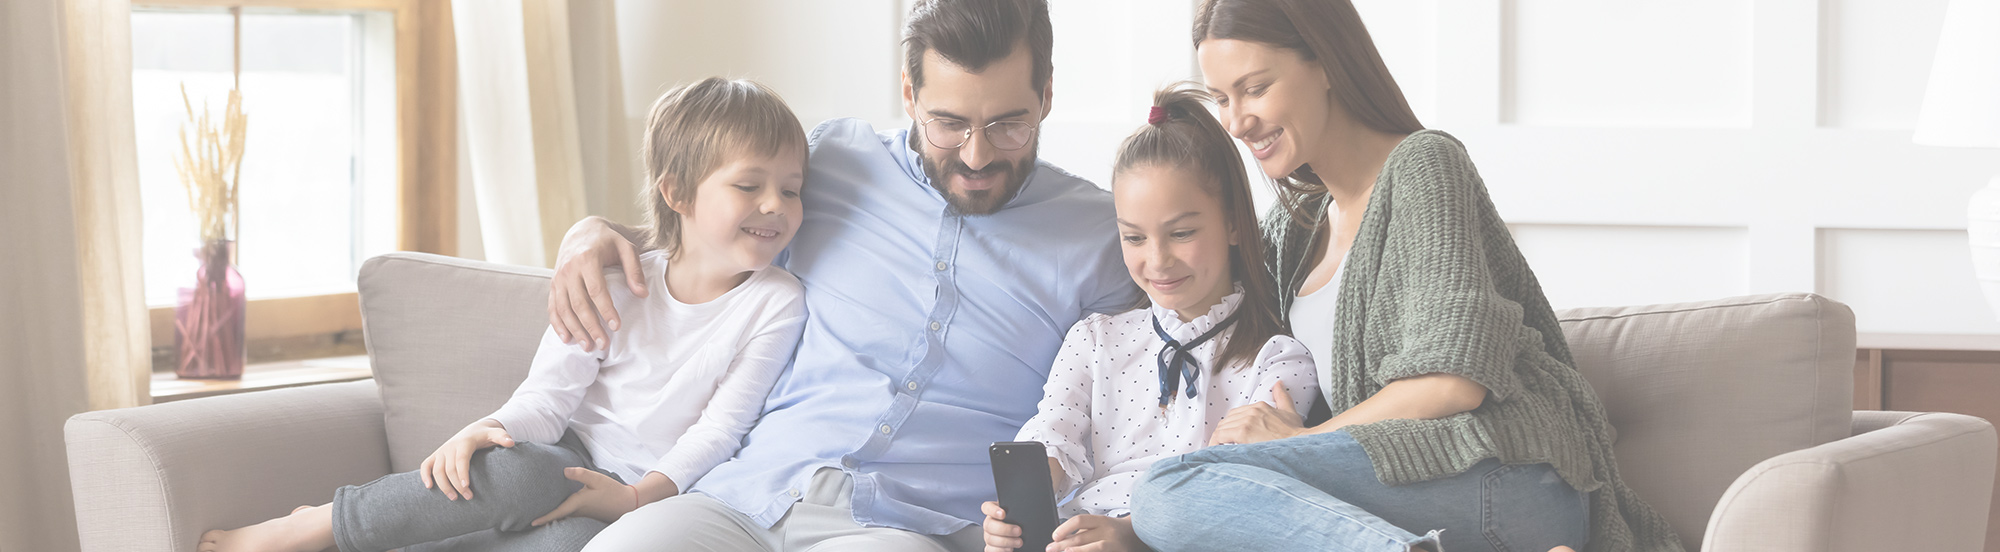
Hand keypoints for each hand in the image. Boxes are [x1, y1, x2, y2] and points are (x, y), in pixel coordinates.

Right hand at [419, 420, 515, 500]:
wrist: (473, 430)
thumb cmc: (486, 435)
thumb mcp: (495, 434)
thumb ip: (502, 437)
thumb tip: (511, 443)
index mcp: (465, 442)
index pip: (461, 459)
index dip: (462, 474)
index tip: (466, 487)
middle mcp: (450, 446)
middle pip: (449, 469)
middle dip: (456, 485)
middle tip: (468, 497)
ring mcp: (441, 451)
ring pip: (437, 470)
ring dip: (443, 486)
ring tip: (454, 498)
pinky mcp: (436, 455)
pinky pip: (426, 465)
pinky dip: (425, 475)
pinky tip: (429, 487)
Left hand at [531, 467, 638, 525]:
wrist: (627, 503)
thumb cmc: (612, 490)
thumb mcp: (597, 478)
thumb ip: (580, 474)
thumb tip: (564, 471)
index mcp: (578, 503)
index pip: (558, 512)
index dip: (545, 518)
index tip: (532, 522)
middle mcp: (579, 511)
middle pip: (558, 516)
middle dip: (545, 518)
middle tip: (530, 519)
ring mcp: (583, 514)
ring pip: (564, 516)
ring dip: (554, 516)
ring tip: (541, 514)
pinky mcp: (587, 514)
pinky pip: (571, 515)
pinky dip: (562, 514)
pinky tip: (559, 509)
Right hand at [549, 216, 645, 351]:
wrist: (582, 231)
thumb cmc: (609, 241)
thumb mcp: (627, 248)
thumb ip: (635, 270)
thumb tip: (642, 294)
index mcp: (587, 259)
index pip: (596, 290)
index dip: (606, 310)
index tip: (616, 326)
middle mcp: (569, 269)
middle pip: (578, 303)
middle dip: (590, 326)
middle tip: (603, 344)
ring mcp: (558, 278)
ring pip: (563, 308)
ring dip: (575, 330)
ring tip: (588, 347)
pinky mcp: (553, 284)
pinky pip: (553, 307)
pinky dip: (558, 324)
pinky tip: (567, 339)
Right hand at [981, 501, 1025, 551]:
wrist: (1021, 534)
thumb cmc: (1019, 522)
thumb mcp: (1018, 514)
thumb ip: (1017, 511)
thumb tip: (1022, 512)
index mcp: (994, 512)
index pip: (987, 507)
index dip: (993, 510)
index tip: (1003, 514)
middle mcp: (989, 523)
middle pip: (989, 525)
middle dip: (1004, 529)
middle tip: (1019, 531)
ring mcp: (988, 536)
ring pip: (990, 539)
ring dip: (1006, 542)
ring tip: (1019, 542)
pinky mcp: (990, 547)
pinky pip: (990, 550)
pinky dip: (1000, 550)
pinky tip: (1010, 549)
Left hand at [1049, 514, 1145, 551]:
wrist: (1141, 534)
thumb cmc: (1116, 530)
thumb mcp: (1102, 525)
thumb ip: (1085, 531)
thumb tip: (1062, 538)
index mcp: (1101, 521)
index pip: (1080, 520)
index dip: (1065, 528)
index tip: (1054, 536)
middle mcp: (1107, 531)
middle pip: (1081, 538)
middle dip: (1063, 545)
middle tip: (1050, 549)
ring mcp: (1113, 544)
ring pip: (1093, 548)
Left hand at [1208, 381, 1305, 445]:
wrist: (1299, 443)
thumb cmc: (1294, 433)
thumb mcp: (1289, 411)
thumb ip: (1282, 396)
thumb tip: (1278, 384)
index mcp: (1259, 406)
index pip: (1236, 413)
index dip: (1232, 424)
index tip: (1230, 433)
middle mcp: (1251, 412)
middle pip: (1227, 420)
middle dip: (1224, 431)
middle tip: (1223, 442)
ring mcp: (1247, 422)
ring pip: (1222, 428)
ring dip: (1219, 438)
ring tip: (1219, 447)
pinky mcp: (1243, 433)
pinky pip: (1221, 436)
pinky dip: (1216, 442)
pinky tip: (1217, 449)